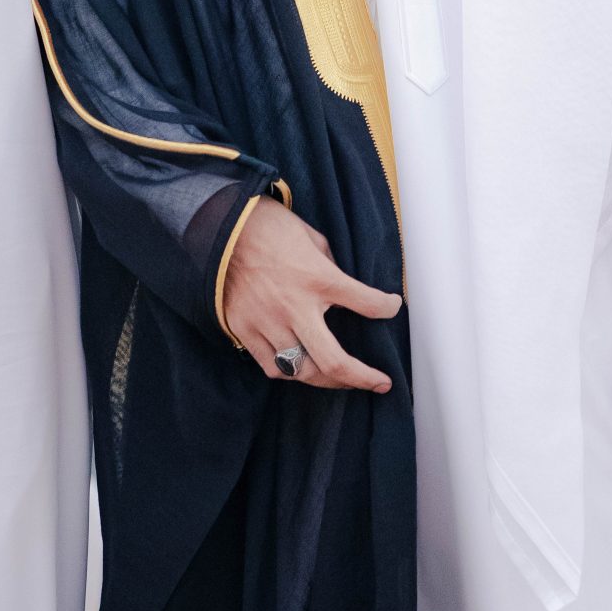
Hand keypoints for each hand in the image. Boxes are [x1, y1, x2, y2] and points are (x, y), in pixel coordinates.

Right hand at [221, 196, 398, 393]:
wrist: (219, 229)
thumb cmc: (268, 227)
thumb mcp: (311, 237)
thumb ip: (329, 266)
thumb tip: (342, 287)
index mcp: (317, 278)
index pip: (366, 302)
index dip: (386, 308)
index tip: (391, 307)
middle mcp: (295, 306)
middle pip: (334, 360)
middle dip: (362, 377)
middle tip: (379, 383)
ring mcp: (268, 322)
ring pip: (302, 371)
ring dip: (327, 380)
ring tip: (342, 379)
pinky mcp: (245, 330)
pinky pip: (272, 366)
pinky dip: (291, 371)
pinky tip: (302, 368)